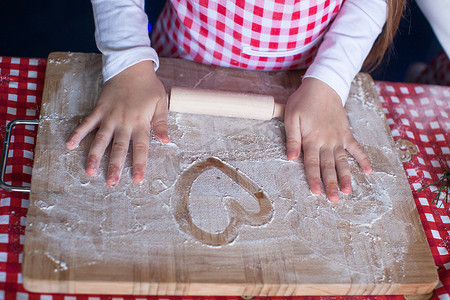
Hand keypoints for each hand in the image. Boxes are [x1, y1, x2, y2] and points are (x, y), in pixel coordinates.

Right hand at [66, 61, 168, 184]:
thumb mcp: (161, 103)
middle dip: (114, 166)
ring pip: (100, 139)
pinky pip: (86, 123)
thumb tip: (166, 141)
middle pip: (118, 148)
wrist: (131, 66)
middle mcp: (123, 122)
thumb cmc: (149, 86)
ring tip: (89, 172)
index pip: (140, 147)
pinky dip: (78, 133)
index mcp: (140, 123)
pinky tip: (69, 145)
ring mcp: (109, 116)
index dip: (138, 164)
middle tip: (111, 183)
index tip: (136, 179)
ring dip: (94, 156)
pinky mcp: (98, 109)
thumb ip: (161, 123)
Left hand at [284, 77, 371, 201]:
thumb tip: (290, 158)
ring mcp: (339, 138)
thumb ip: (292, 139)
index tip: (317, 193)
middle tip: (334, 200)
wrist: (323, 85)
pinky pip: (356, 148)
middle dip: (331, 184)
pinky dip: (362, 159)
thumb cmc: (303, 101)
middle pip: (328, 166)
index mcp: (312, 139)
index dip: (314, 179)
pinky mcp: (346, 133)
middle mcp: (327, 141)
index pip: (312, 163)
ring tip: (348, 192)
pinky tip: (368, 171)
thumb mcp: (291, 117)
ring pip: (343, 161)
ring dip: (346, 177)